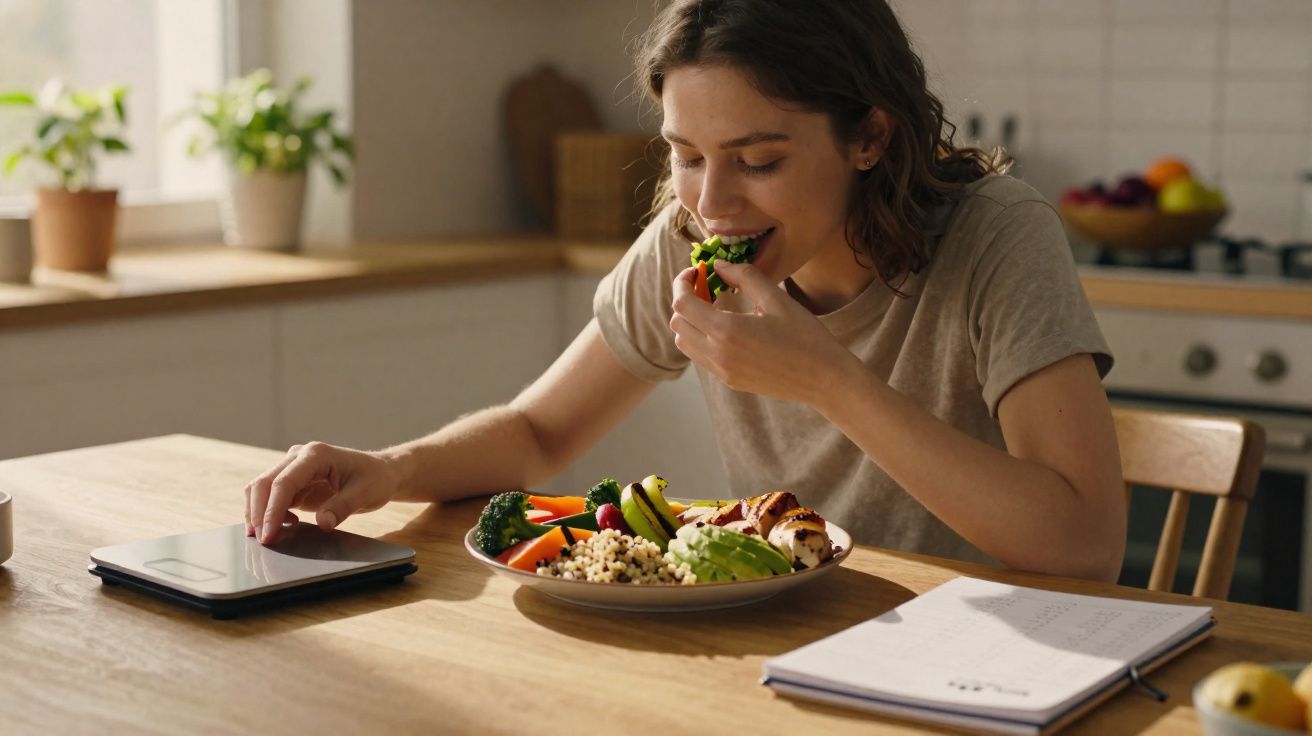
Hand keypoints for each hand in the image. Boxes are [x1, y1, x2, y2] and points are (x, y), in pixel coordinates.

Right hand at [244, 441, 402, 543]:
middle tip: (263, 541)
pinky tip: (285, 526)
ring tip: (268, 537)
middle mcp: (299, 456)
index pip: (284, 482)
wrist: (380, 472)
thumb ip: (342, 507)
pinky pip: (271, 495)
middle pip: (264, 483)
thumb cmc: (375, 479)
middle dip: (258, 514)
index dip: (272, 510)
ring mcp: (293, 467)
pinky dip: (268, 512)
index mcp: (316, 455)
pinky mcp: (293, 481)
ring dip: (258, 513)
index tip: (269, 535)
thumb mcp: (365, 493)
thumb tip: (323, 523)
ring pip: (261, 489)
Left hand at [668, 261, 856, 404]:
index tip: (696, 271)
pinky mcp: (729, 380)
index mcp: (727, 331)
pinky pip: (700, 356)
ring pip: (684, 342)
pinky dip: (701, 337)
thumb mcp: (776, 298)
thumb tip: (718, 265)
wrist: (824, 379)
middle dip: (685, 300)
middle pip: (677, 323)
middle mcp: (717, 354)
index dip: (682, 283)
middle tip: (706, 286)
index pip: (682, 304)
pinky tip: (726, 326)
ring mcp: (722, 371)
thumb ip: (744, 277)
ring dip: (690, 321)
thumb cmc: (805, 335)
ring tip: (715, 306)